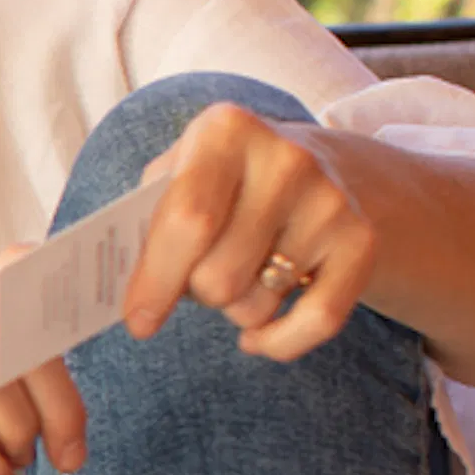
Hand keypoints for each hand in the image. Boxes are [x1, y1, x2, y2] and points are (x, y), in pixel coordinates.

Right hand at [0, 255, 88, 474]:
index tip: (92, 356)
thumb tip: (89, 326)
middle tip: (67, 452)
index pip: (12, 270)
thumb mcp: (0, 398)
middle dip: (57, 402)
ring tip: (16, 462)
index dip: (59, 310)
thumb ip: (31, 358)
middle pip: (9, 335)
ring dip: (19, 433)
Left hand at [125, 103, 380, 361]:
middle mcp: (285, 159)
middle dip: (195, 294)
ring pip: (255, 304)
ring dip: (234, 310)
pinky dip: (277, 343)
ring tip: (239, 277)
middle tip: (198, 279)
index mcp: (226, 131)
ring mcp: (330, 201)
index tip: (137, 321)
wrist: (322, 167)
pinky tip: (259, 335)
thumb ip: (143, 223)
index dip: (156, 280)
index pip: (187, 220)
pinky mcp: (362, 243)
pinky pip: (315, 323)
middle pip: (217, 275)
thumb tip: (112, 290)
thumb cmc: (221, 183)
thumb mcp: (176, 176)